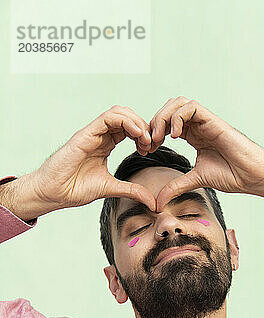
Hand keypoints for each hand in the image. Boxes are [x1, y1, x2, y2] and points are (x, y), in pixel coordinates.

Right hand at [30, 105, 156, 211]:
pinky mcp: (85, 134)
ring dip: (136, 122)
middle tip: (151, 143)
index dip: (143, 135)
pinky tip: (136, 134)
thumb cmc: (75, 189)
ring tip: (145, 138)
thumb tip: (152, 201)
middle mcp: (100, 136)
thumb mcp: (112, 188)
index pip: (129, 129)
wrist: (54, 193)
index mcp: (105, 145)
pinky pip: (107, 118)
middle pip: (126, 117)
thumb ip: (132, 191)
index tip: (151, 150)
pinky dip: (125, 121)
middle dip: (143, 127)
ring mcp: (92, 133)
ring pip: (118, 113)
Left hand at [148, 96, 263, 209]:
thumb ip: (176, 186)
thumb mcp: (196, 180)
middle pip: (169, 109)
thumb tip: (158, 202)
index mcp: (193, 136)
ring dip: (163, 117)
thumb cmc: (232, 175)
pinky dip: (178, 117)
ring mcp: (206, 122)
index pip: (166, 124)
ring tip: (159, 138)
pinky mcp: (214, 121)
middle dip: (154, 123)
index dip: (152, 133)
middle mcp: (198, 126)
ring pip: (178, 103)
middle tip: (149, 143)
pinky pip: (191, 107)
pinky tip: (174, 135)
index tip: (146, 150)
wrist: (252, 175)